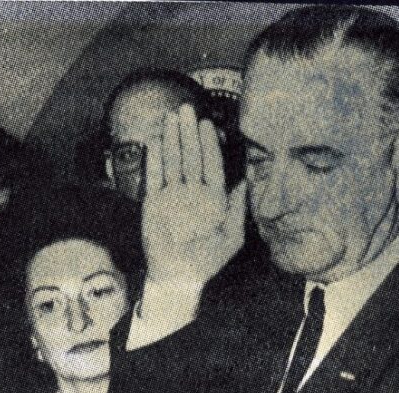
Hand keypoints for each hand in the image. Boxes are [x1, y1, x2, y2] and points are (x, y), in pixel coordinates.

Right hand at [143, 104, 246, 287]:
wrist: (177, 276)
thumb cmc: (207, 260)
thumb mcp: (231, 237)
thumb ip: (238, 209)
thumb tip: (245, 182)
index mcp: (213, 198)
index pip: (212, 165)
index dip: (209, 145)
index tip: (208, 125)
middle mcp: (192, 192)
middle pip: (191, 157)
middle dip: (189, 134)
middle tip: (187, 110)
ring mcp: (172, 195)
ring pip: (172, 161)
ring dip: (172, 139)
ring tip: (172, 117)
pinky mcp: (154, 201)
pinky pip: (154, 176)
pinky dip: (155, 158)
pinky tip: (156, 140)